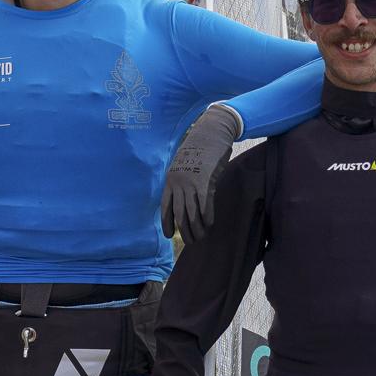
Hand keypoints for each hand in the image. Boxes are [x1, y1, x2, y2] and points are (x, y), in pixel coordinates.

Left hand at [161, 103, 242, 241]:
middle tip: (191, 241)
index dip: (167, 223)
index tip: (169, 235)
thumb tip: (186, 200)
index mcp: (171, 180)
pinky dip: (207, 216)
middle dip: (184, 230)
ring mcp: (191, 182)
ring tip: (201, 237)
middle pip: (179, 213)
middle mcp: (178, 183)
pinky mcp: (205, 180)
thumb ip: (182, 182)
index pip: (165, 207)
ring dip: (196, 228)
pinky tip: (210, 223)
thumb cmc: (199, 151)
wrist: (210, 133)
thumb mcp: (184, 165)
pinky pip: (205, 204)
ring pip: (192, 212)